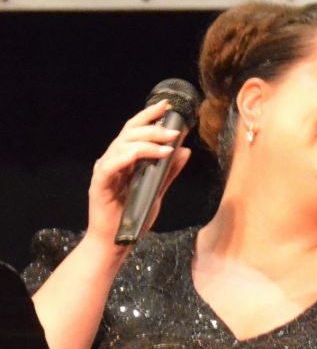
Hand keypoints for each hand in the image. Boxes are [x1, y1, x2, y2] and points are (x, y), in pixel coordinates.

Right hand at [85, 98, 190, 247]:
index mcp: (124, 160)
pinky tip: (147, 156)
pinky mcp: (99, 184)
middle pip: (129, 133)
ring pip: (122, 145)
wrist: (116, 242)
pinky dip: (130, 157)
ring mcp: (105, 171)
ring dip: (147, 143)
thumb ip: (169, 172)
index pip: (135, 131)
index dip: (149, 116)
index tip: (166, 106)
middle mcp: (112, 161)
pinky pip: (112, 164)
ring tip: (168, 146)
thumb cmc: (133, 217)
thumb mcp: (157, 191)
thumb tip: (185, 151)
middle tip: (175, 131)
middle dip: (153, 128)